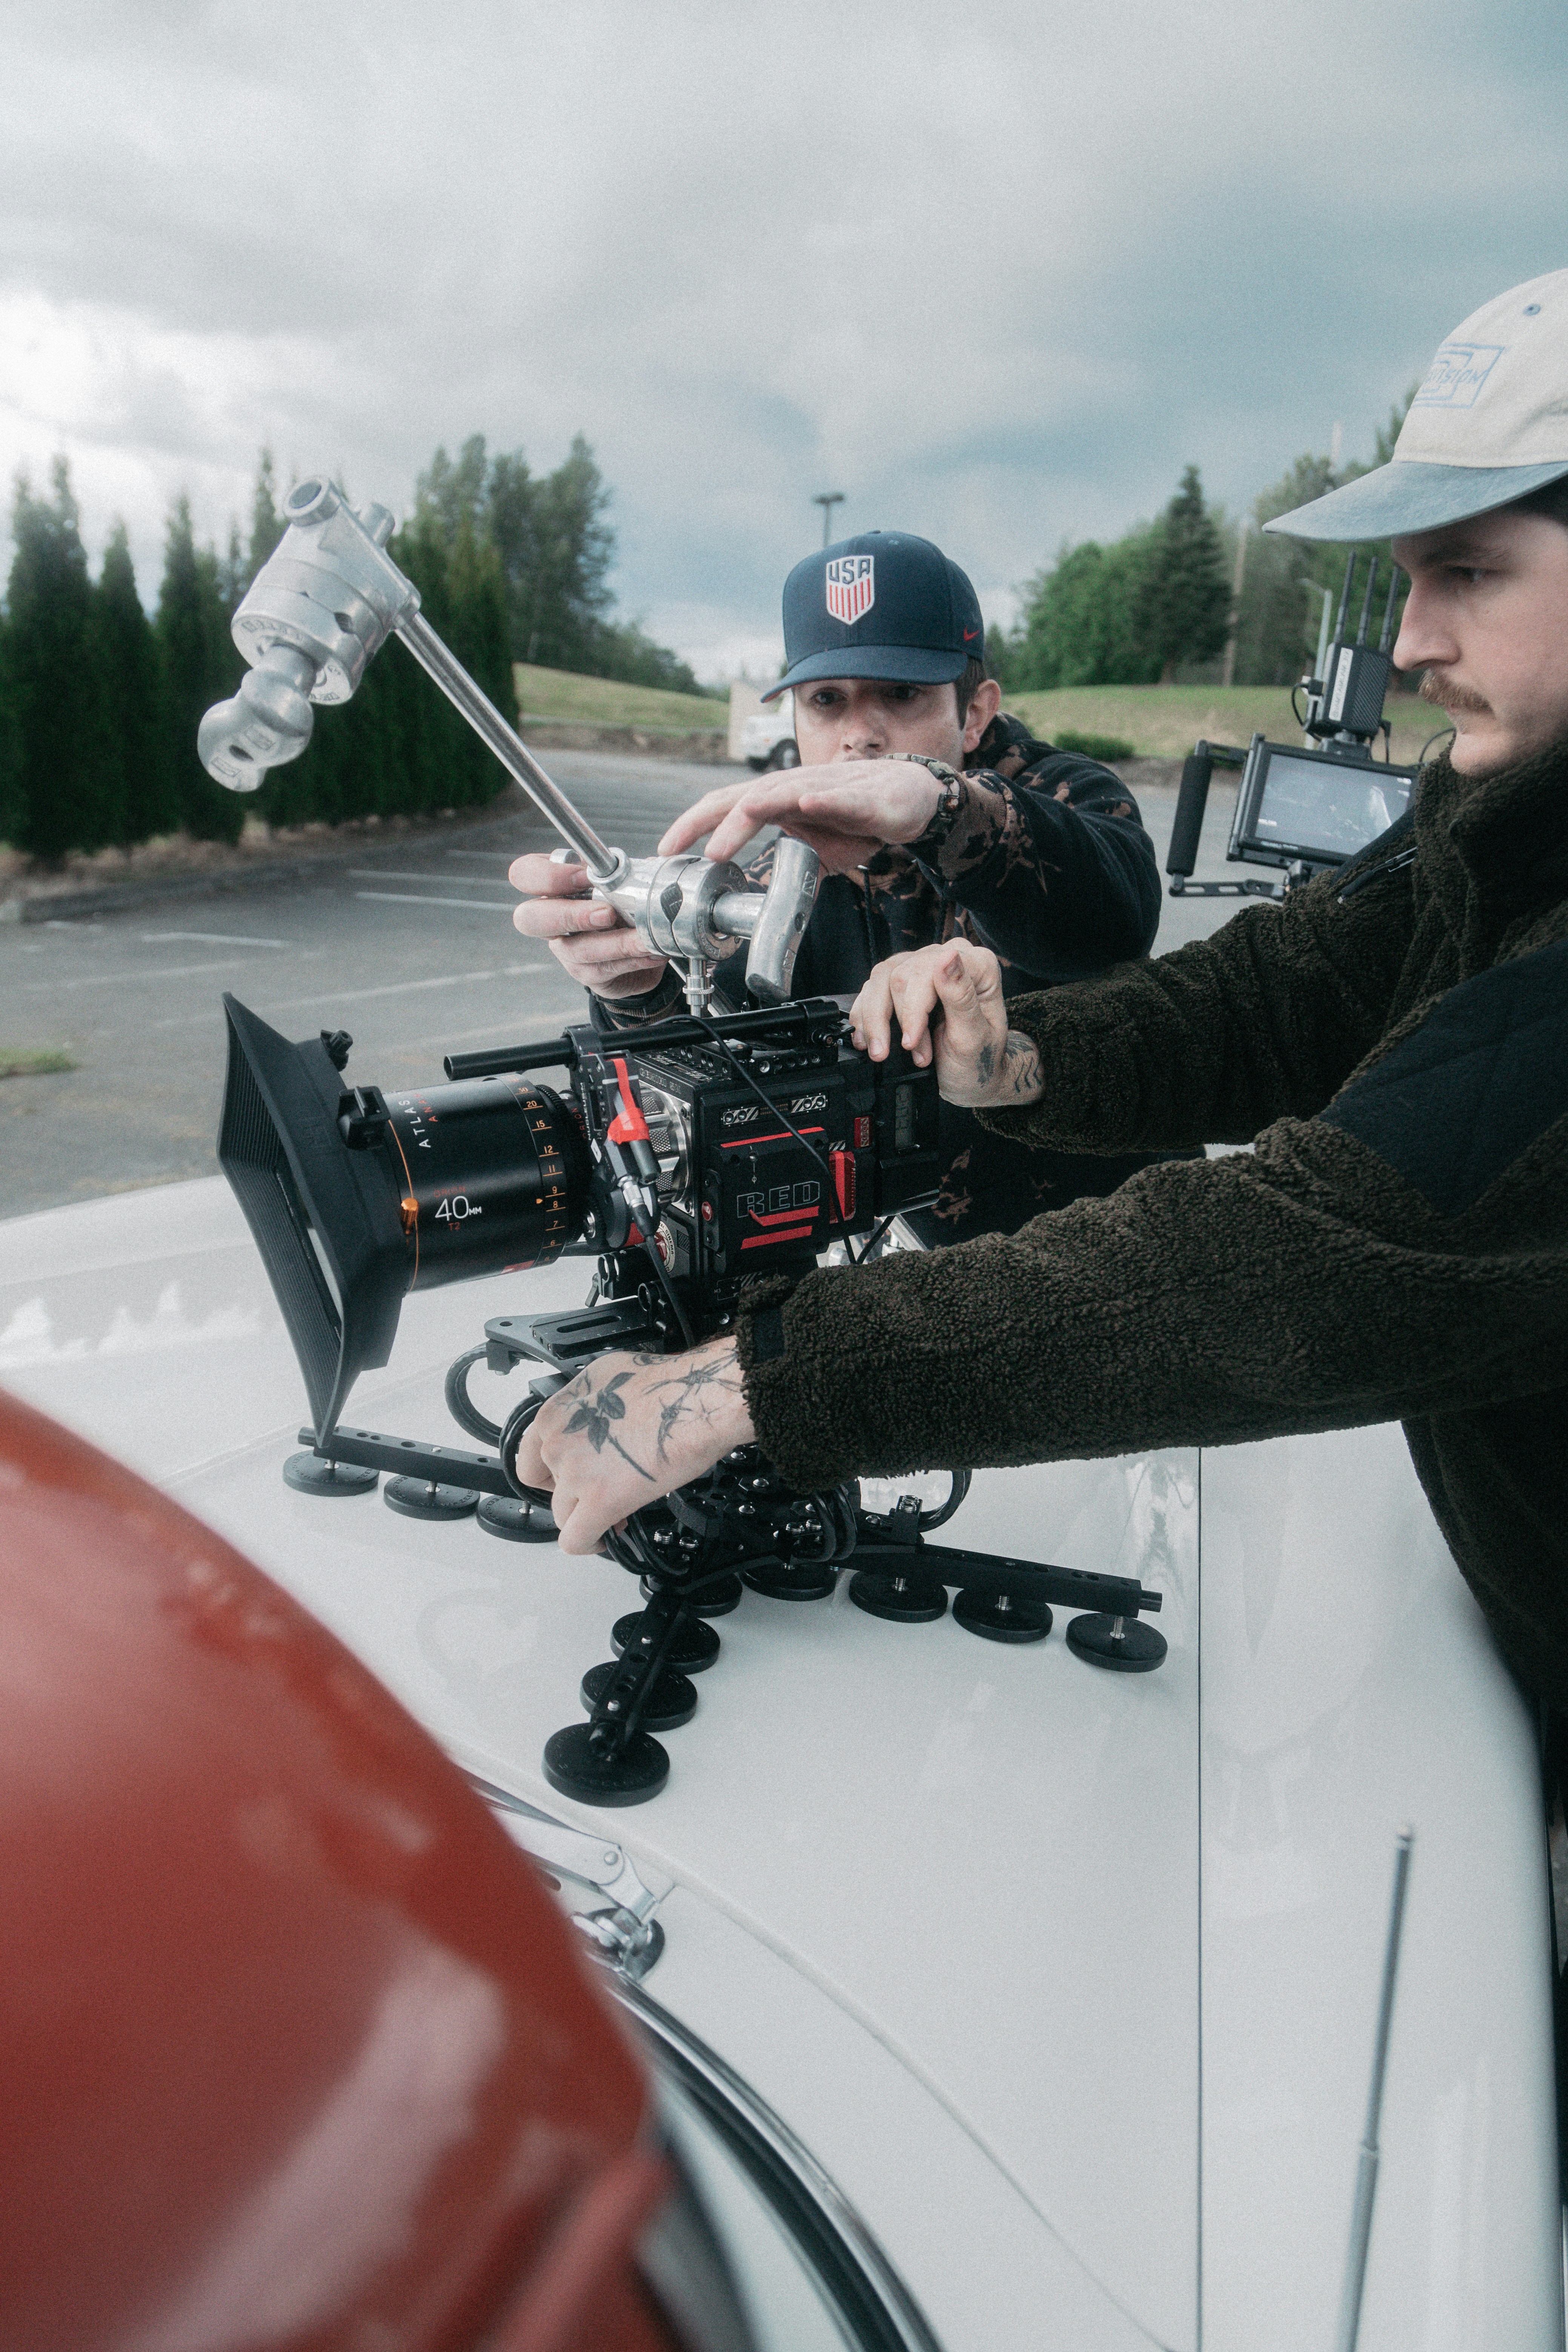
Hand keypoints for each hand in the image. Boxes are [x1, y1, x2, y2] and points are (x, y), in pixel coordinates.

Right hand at [508, 851, 668, 996]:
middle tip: (607, 913)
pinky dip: (631, 959)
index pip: (525, 874)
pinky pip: (603, 968)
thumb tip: (651, 858)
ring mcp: (565, 947)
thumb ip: (626, 870)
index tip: (587, 876)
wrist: (639, 944)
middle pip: (529, 918)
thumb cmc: (625, 903)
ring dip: (614, 943)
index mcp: (554, 885)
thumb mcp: (625, 878)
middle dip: (569, 915)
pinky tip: (652, 951)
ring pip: (575, 949)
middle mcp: (550, 917)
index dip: (549, 876)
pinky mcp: (586, 972)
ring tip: (643, 938)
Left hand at [517, 1336, 754, 1553]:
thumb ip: (586, 1405)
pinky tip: (605, 1538)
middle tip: (599, 1491)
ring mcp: (575, 1473)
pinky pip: (575, 1540)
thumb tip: (593, 1418)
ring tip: (612, 1513)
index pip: (529, 1456)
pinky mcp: (599, 1501)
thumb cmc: (665, 1386)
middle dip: (574, 1493)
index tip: (569, 1477)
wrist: (696, 1399)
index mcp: (557, 1412)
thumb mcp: (607, 1379)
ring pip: (562, 1515)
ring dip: (584, 1518)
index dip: (552, 1471)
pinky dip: (588, 1544)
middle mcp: (558, 1442)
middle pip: (550, 1486)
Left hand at [656, 758, 948, 876]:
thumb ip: (788, 869)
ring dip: (752, 812)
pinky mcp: (863, 798)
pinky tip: (808, 803)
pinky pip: (840, 798)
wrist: (912, 798)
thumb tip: (766, 903)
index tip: (666, 851)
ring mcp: (826, 790)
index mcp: (777, 801)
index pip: (725, 807)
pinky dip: (823, 801)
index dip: (693, 825)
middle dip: (706, 822)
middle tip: (679, 848)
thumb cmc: (859, 818)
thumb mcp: (816, 852)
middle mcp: (793, 789)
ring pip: (782, 794)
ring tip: (726, 834)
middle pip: (741, 798)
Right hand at [849, 942, 1045, 1109]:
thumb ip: (960, 996)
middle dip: (900, 1020)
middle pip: (901, 975)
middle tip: (912, 1053)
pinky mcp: (904, 981)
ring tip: (884, 1052)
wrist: (969, 1081)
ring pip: (880, 979)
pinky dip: (865, 1017)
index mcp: (978, 966)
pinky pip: (871, 988)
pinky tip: (870, 1040)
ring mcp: (924, 967)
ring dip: (877, 1021)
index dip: (914, 1007)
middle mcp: (952, 957)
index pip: (930, 969)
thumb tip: (948, 957)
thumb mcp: (974, 1037)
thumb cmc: (978, 1061)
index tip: (910, 1041)